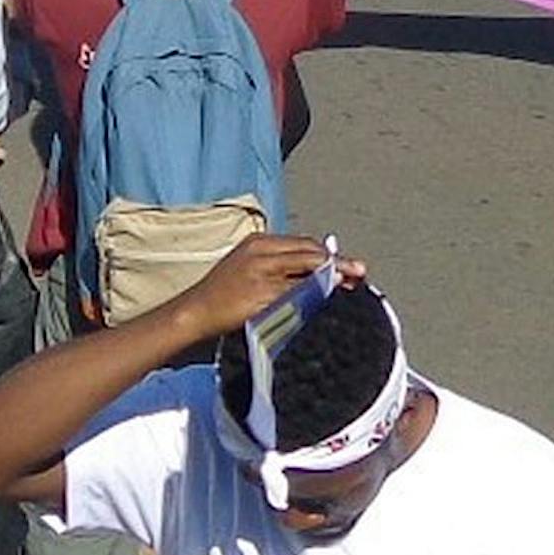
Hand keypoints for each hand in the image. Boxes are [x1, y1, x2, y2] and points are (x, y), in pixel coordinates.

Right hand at [181, 234, 366, 346]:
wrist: (194, 312)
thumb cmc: (221, 293)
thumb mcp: (246, 265)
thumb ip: (275, 263)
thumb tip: (311, 269)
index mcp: (259, 242)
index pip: (302, 243)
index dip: (327, 254)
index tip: (347, 264)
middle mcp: (261, 252)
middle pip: (309, 253)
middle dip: (337, 264)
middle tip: (359, 273)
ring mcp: (261, 273)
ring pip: (306, 273)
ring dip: (331, 280)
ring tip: (349, 287)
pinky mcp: (260, 295)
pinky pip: (294, 295)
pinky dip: (313, 297)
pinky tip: (325, 302)